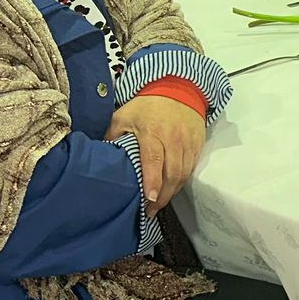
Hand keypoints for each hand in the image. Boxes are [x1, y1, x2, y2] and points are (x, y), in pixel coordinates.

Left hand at [106, 93, 206, 209]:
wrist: (177, 88)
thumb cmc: (147, 105)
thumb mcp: (123, 116)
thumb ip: (112, 137)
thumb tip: (101, 160)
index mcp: (153, 131)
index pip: (154, 160)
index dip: (152, 181)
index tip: (149, 199)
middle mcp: (173, 137)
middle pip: (172, 172)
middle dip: (162, 196)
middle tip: (151, 211)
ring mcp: (188, 141)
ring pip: (184, 173)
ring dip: (172, 192)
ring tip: (159, 204)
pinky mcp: (198, 144)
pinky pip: (191, 168)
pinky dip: (181, 182)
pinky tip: (171, 190)